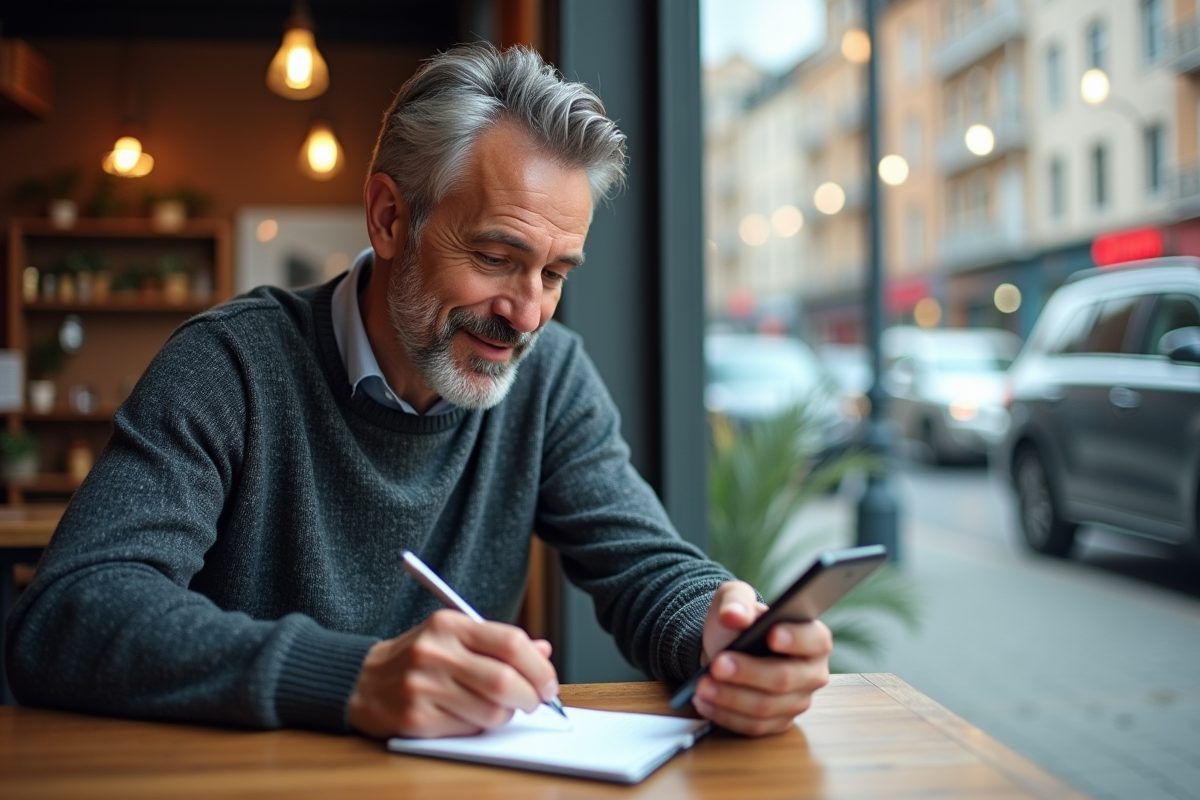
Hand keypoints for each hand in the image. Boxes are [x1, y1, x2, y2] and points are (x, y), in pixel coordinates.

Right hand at [348, 609, 558, 738]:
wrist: (361, 680)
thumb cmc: (418, 657)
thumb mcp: (454, 636)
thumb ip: (498, 642)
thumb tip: (543, 652)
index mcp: (449, 625)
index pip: (511, 643)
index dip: (539, 667)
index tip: (548, 682)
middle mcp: (436, 652)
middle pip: (505, 680)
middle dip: (531, 697)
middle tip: (535, 701)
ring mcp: (424, 686)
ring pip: (491, 711)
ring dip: (506, 715)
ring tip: (499, 708)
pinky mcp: (416, 718)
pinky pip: (468, 729)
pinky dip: (480, 726)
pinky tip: (472, 716)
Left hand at [692, 581, 831, 735]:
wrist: (723, 649)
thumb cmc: (738, 624)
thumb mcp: (734, 599)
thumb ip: (736, 601)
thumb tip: (733, 615)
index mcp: (812, 638)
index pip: (815, 640)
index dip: (797, 639)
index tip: (772, 635)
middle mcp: (811, 673)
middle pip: (785, 678)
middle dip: (748, 673)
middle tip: (718, 665)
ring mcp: (796, 701)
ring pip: (766, 707)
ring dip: (730, 698)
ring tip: (703, 686)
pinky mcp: (777, 723)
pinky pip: (753, 726)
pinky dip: (726, 715)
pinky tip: (704, 702)